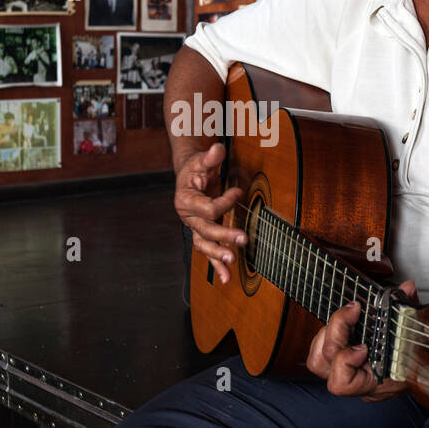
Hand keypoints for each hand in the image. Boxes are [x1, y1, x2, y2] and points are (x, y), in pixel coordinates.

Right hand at [174, 141, 245, 284]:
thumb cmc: (196, 168)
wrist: (189, 177)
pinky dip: (216, 266)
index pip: (208, 208)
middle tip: (243, 238)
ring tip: (232, 262)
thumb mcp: (201, 160)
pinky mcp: (202, 234)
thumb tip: (217, 149)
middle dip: (225, 235)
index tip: (238, 192)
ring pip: (205, 245)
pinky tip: (226, 278)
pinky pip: (208, 252)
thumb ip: (210, 157)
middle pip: (206, 230)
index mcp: (185, 200)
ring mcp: (195, 228)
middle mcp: (188, 218)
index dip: (225, 202)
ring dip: (218, 256)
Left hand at [307, 280, 416, 402]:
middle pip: (322, 364)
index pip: (342, 383)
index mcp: (376, 383)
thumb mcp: (418, 332)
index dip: (345, 360)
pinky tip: (344, 322)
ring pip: (315, 360)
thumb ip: (410, 309)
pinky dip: (326, 334)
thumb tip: (407, 288)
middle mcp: (356, 382)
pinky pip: (319, 353)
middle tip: (352, 312)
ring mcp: (345, 374)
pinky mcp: (339, 364)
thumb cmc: (419, 354)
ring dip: (326, 334)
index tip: (363, 346)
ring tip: (346, 317)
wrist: (422, 365)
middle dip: (335, 332)